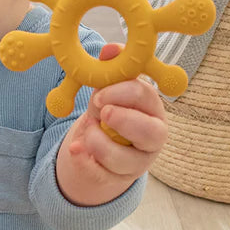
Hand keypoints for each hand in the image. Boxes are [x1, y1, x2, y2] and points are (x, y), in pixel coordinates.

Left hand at [57, 44, 167, 204]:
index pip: (147, 98)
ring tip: (87, 132)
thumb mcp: (108, 91)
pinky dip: (84, 162)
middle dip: (126, 121)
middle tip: (103, 113)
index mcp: (152, 109)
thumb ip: (111, 71)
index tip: (100, 94)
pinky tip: (76, 149)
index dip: (123, 93)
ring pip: (125, 160)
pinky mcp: (117, 179)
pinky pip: (101, 175)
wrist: (98, 147)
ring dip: (99, 143)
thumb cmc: (110, 112)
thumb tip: (111, 49)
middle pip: (153, 133)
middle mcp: (152, 138)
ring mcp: (136, 162)